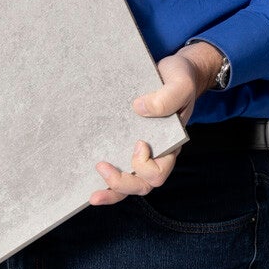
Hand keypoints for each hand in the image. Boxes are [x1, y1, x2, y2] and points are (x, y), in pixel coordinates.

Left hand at [90, 42, 223, 205]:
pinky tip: (88, 175)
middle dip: (120, 184)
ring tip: (93, 196)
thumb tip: (139, 108)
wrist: (173, 72)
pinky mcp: (124, 142)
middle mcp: (155, 154)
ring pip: (127, 184)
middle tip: (101, 167)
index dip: (144, 165)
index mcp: (170, 146)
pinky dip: (105, 178)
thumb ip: (166, 98)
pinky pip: (117, 167)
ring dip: (110, 190)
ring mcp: (139, 151)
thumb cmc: (179, 80)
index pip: (158, 172)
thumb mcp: (180, 85)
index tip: (139, 142)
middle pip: (141, 185)